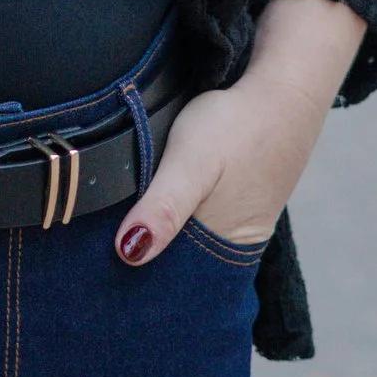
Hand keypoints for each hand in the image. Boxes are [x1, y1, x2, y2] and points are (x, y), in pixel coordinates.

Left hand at [115, 0, 364, 264]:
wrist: (283, 94)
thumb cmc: (236, 128)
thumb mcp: (191, 165)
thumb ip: (164, 209)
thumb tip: (129, 255)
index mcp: (221, 249)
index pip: (167, 282)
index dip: (132, 277)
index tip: (94, 268)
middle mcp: (230, 245)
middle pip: (174, 265)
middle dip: (140, 258)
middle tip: (94, 245)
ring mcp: (235, 224)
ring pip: (184, 243)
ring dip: (156, 236)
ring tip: (114, 225)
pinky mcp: (235, 203)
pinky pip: (197, 222)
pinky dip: (173, 218)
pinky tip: (150, 205)